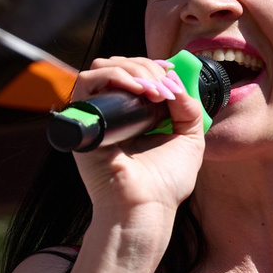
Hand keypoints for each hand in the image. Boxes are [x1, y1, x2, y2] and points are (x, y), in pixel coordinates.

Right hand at [68, 56, 208, 238]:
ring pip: (101, 68)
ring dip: (131, 69)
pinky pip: (86, 82)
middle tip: (164, 88)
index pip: (133, 73)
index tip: (171, 74)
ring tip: (153, 90)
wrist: (147, 207)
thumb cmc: (166, 183)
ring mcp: (96, 116)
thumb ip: (189, 108)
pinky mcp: (83, 122)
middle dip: (146, 67)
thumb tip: (175, 81)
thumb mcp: (189, 139)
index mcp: (133, 115)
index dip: (152, 66)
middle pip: (117, 65)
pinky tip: (137, 90)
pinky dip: (113, 76)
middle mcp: (112, 113)